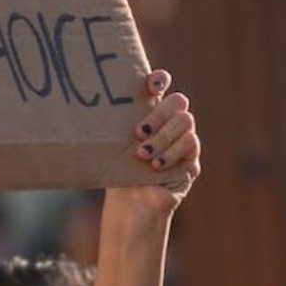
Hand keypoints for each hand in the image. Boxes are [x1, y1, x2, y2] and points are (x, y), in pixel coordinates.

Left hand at [110, 69, 200, 213]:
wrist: (129, 206)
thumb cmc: (117, 172)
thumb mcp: (113, 145)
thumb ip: (115, 125)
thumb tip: (94, 103)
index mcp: (149, 113)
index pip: (160, 86)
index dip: (160, 80)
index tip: (152, 86)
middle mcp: (169, 123)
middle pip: (178, 101)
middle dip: (158, 114)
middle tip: (138, 133)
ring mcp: (183, 140)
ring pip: (186, 121)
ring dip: (162, 137)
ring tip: (142, 155)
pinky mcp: (191, 160)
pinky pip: (191, 145)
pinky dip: (171, 154)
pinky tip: (155, 166)